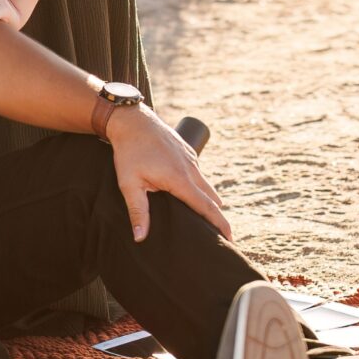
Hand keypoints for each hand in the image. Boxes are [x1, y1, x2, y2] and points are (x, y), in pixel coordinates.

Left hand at [106, 104, 231, 244]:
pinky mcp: (187, 152)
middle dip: (217, 216)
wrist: (132, 120)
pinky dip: (200, 186)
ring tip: (206, 218)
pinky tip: (192, 194)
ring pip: (205, 184)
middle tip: (220, 235)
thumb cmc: (129, 152)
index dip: (219, 224)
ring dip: (208, 201)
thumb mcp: (129, 183)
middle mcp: (191, 168)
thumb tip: (140, 237)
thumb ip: (137, 211)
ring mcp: (191, 158)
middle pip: (211, 198)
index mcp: (180, 179)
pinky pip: (198, 173)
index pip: (206, 206)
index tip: (230, 238)